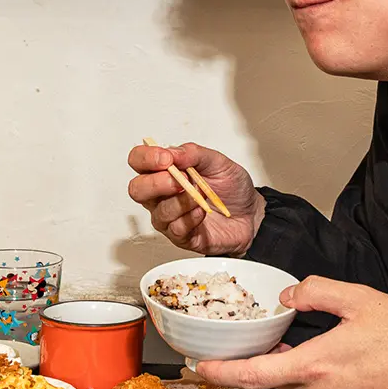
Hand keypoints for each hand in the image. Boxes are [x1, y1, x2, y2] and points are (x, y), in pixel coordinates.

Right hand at [127, 141, 263, 256]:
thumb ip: (194, 154)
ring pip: (159, 211)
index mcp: (166, 171)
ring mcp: (169, 216)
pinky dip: (191, 218)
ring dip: (182, 202)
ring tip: (201, 197)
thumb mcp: (218, 162)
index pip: (139, 161)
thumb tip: (173, 153)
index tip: (166, 159)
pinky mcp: (180, 236)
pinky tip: (202, 212)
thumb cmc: (231, 188)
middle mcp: (161, 194)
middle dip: (156, 184)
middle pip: (137, 189)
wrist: (250, 215)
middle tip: (179, 181)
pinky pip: (176, 229)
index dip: (146, 158)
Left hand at [192, 277, 387, 388]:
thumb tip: (292, 294)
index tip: (201, 366)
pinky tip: (350, 365)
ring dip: (303, 370)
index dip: (222, 370)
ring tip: (328, 346)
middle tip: (284, 335)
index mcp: (313, 366)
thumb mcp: (362, 300)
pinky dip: (325, 383)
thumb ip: (319, 291)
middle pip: (278, 378)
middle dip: (275, 358)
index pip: (253, 373)